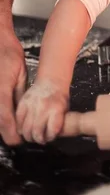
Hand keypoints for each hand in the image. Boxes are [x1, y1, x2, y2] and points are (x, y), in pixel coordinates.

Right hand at [0, 25, 26, 144]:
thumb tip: (23, 112)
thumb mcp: (20, 75)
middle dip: (7, 130)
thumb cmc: (8, 55)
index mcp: (1, 94)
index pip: (6, 123)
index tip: (19, 140)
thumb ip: (20, 96)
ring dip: (2, 122)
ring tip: (11, 124)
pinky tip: (5, 111)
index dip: (13, 134)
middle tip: (16, 134)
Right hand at [16, 79, 68, 143]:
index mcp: (56, 108)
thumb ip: (58, 123)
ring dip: (28, 135)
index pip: (51, 131)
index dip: (50, 137)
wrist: (52, 80)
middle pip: (36, 132)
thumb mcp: (65, 109)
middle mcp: (44, 107)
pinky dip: (20, 127)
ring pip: (26, 128)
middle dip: (38, 139)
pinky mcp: (23, 102)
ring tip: (32, 136)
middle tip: (39, 139)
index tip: (50, 137)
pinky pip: (18, 119)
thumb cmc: (60, 96)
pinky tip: (24, 128)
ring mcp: (32, 104)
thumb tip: (52, 136)